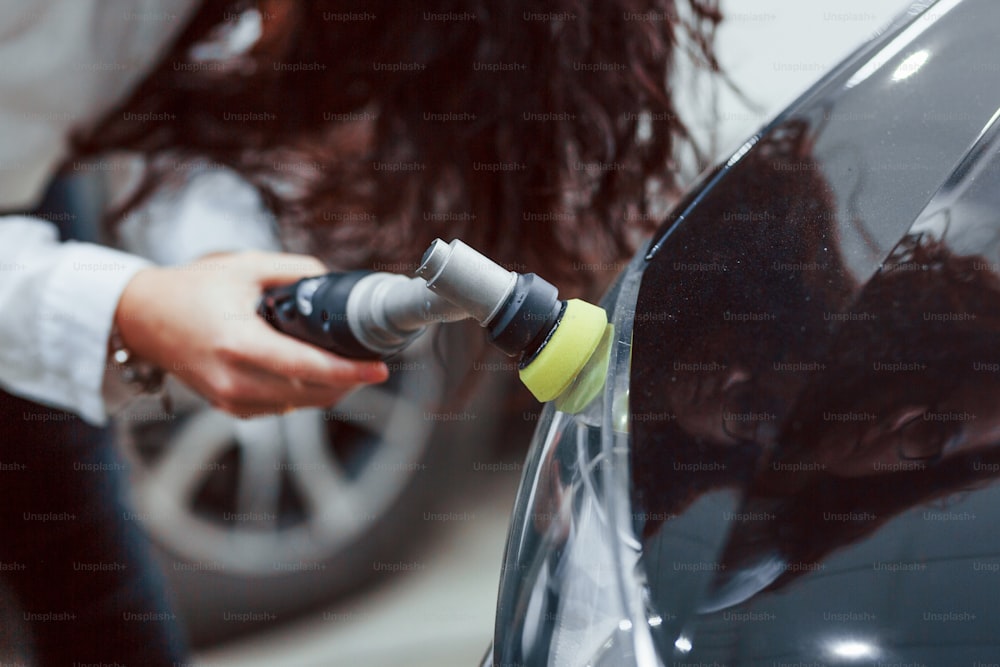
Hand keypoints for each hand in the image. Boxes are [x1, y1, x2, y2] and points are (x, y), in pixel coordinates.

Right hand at [114, 251, 388, 416]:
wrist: (143, 318)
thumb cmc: (192, 289)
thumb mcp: (246, 267)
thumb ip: (295, 271)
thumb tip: (333, 282)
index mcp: (238, 343)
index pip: (306, 366)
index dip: (348, 371)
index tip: (379, 368)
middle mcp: (234, 379)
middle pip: (310, 394)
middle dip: (348, 381)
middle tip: (371, 362)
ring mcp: (230, 399)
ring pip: (299, 406)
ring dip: (329, 390)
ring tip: (349, 366)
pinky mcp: (229, 407)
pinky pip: (280, 409)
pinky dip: (303, 394)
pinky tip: (313, 373)